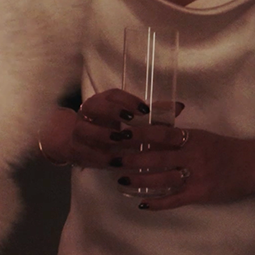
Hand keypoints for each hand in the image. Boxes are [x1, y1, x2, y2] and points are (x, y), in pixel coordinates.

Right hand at [35, 89, 157, 169]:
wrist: (79, 143)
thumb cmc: (112, 129)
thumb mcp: (131, 121)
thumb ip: (154, 115)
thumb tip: (179, 107)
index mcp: (104, 101)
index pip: (113, 94)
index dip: (128, 100)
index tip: (144, 110)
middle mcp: (88, 112)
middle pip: (95, 106)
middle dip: (113, 112)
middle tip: (131, 122)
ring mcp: (79, 130)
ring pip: (84, 128)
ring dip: (102, 134)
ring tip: (120, 140)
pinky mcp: (75, 148)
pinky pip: (84, 151)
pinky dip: (97, 156)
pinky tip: (112, 161)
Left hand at [119, 128, 254, 210]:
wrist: (254, 166)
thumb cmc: (225, 149)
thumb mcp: (203, 136)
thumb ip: (179, 136)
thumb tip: (150, 131)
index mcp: (193, 138)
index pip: (161, 133)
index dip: (139, 133)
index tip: (120, 132)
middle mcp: (193, 155)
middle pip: (157, 157)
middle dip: (132, 158)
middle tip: (112, 158)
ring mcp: (196, 176)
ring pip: (162, 179)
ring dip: (140, 180)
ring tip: (121, 181)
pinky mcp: (200, 194)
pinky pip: (175, 199)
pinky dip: (158, 202)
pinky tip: (143, 203)